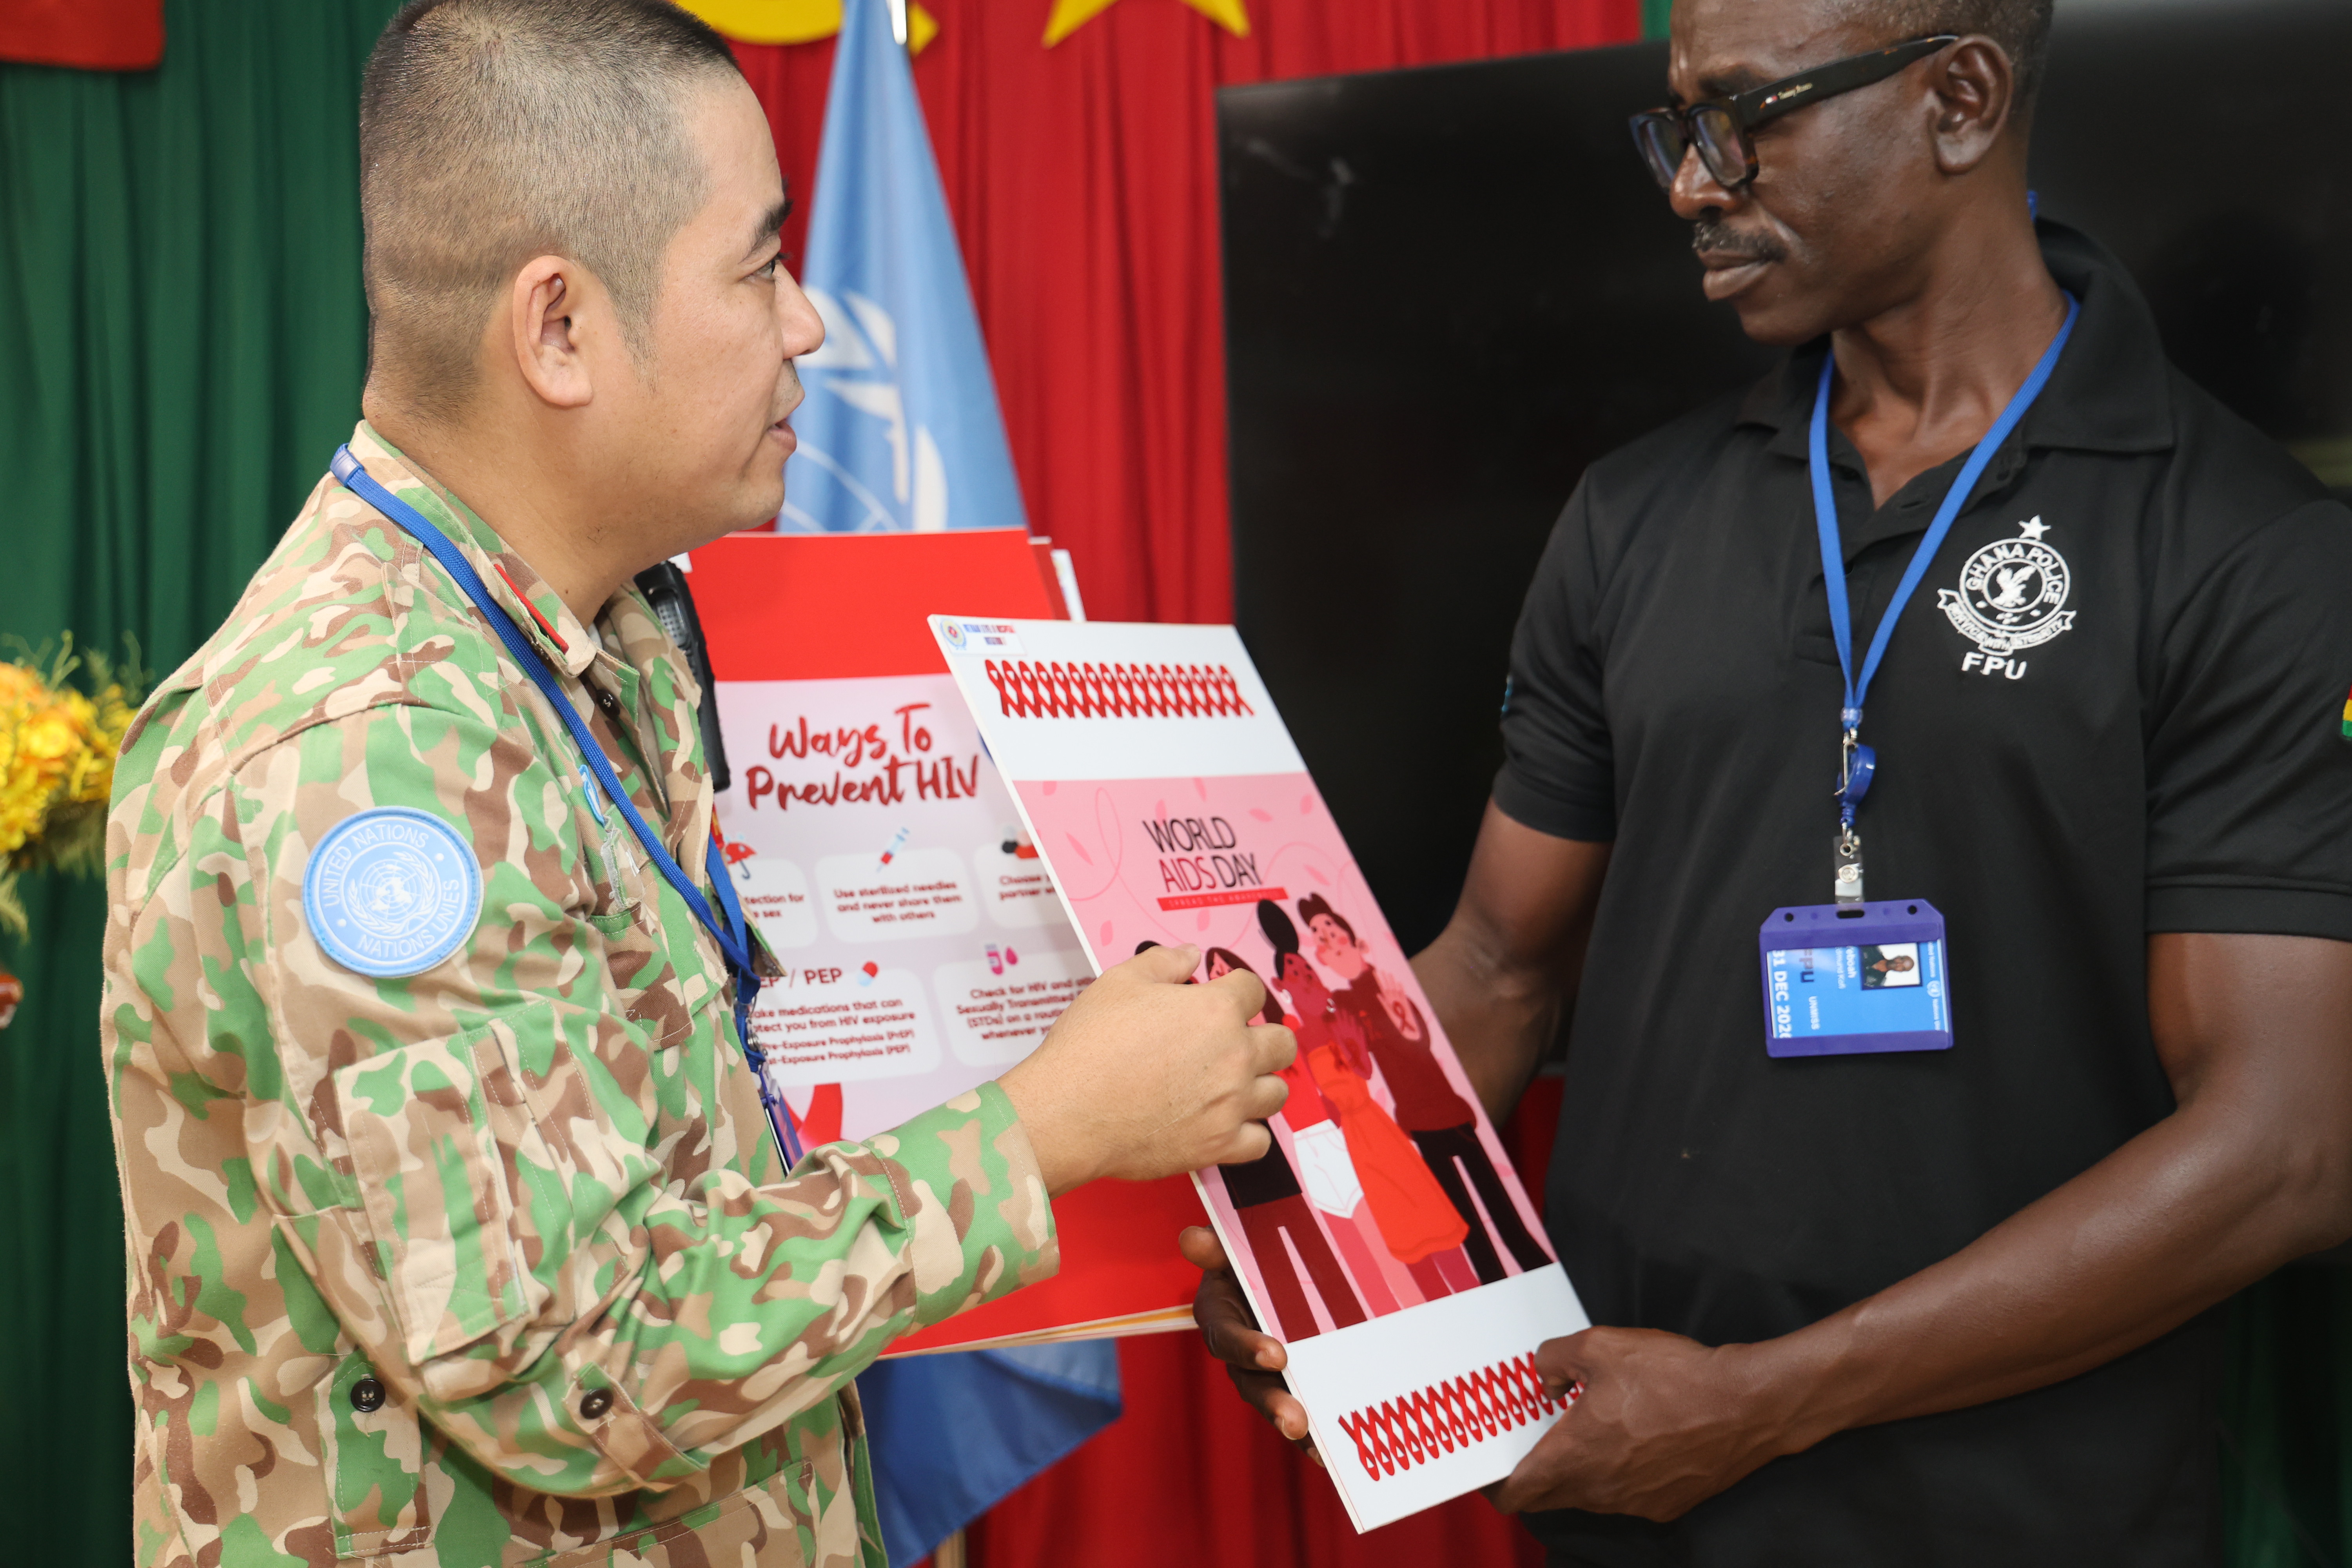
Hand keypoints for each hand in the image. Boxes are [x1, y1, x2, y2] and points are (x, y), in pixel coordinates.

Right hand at [999, 944, 1295, 1192]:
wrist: (1067, 1112)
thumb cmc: (1089, 1046)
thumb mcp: (1119, 982)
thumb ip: (1164, 962)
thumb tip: (1192, 954)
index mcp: (1215, 1010)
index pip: (1252, 990)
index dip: (1236, 990)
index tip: (1223, 998)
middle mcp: (1234, 1056)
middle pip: (1282, 1043)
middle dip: (1264, 1037)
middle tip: (1237, 1043)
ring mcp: (1231, 1104)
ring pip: (1276, 1093)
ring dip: (1259, 1085)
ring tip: (1233, 1085)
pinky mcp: (1218, 1145)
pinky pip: (1260, 1142)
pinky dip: (1248, 1134)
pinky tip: (1225, 1124)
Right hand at [1177, 1225, 1320, 1463]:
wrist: (1281, 1265)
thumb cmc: (1252, 1255)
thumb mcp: (1237, 1247)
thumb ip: (1218, 1246)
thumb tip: (1191, 1238)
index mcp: (1219, 1315)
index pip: (1226, 1335)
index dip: (1247, 1346)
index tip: (1275, 1355)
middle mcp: (1237, 1351)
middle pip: (1249, 1383)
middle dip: (1272, 1402)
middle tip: (1294, 1420)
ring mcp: (1262, 1372)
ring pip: (1272, 1401)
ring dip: (1290, 1422)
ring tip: (1314, 1442)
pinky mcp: (1287, 1383)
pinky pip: (1296, 1411)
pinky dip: (1310, 1436)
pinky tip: (1328, 1453)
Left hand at [1489, 1327, 1795, 1520]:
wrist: (1745, 1405)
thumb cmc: (1672, 1376)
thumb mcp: (1599, 1345)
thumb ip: (1554, 1359)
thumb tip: (1545, 1379)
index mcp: (1574, 1457)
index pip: (1516, 1493)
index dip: (1496, 1483)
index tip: (1492, 1465)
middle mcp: (1599, 1491)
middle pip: (1547, 1497)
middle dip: (1533, 1474)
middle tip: (1537, 1438)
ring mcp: (1633, 1503)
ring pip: (1587, 1496)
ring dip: (1578, 1470)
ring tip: (1588, 1428)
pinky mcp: (1665, 1505)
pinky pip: (1624, 1495)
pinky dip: (1615, 1473)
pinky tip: (1631, 1438)